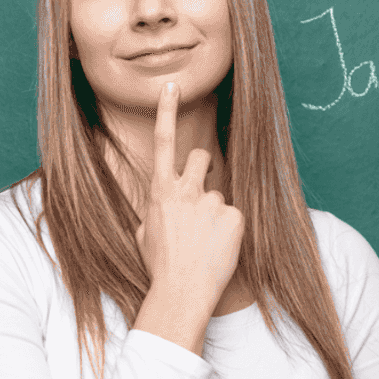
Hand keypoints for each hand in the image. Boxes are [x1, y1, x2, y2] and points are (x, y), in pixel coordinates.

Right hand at [134, 81, 243, 304]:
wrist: (182, 292)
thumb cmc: (160, 267)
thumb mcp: (144, 235)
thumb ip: (155, 210)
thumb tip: (162, 206)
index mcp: (160, 192)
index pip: (163, 142)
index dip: (166, 111)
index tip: (171, 86)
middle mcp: (186, 190)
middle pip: (201, 157)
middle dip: (203, 168)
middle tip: (200, 194)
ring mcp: (212, 202)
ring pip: (218, 195)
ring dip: (214, 213)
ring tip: (206, 242)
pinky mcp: (235, 217)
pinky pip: (234, 216)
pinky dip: (229, 231)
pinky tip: (218, 249)